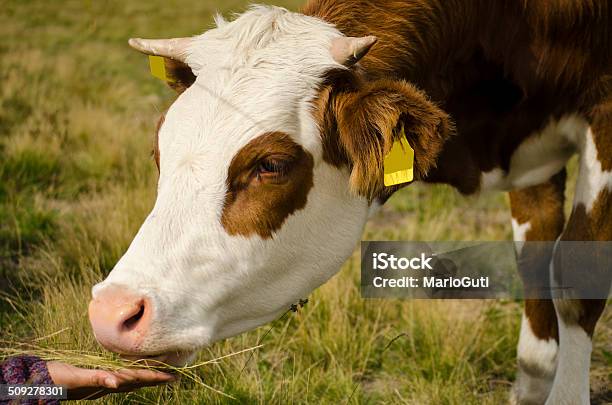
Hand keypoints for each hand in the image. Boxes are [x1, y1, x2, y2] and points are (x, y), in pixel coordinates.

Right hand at [47, 361, 176, 399]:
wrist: (37, 382)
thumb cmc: (56, 379)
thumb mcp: (75, 378)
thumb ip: (95, 379)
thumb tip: (115, 382)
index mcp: (107, 382)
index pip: (137, 378)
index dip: (155, 376)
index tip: (173, 376)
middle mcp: (107, 384)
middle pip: (138, 380)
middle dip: (157, 378)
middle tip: (177, 376)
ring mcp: (102, 383)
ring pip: (130, 379)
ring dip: (147, 376)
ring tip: (162, 375)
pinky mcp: (95, 379)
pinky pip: (119, 376)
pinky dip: (130, 373)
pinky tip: (134, 374)